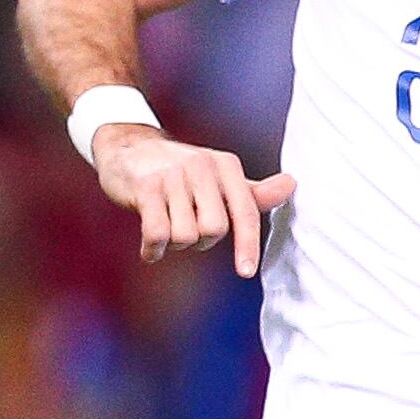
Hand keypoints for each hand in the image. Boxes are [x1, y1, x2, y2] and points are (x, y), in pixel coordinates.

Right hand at [87, 127, 294, 275]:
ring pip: (185, 235)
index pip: (245, 211)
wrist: (128, 147)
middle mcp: (202, 166)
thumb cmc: (179, 170)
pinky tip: (150, 250)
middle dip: (201, 242)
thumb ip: (252, 191)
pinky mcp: (145, 188)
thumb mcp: (218, 177)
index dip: (247, 245)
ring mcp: (172, 176)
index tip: (246, 271)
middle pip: (214, 229)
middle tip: (187, 229)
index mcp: (226, 165)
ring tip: (166, 227)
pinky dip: (154, 251)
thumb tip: (291, 185)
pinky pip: (157, 234)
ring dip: (175, 244)